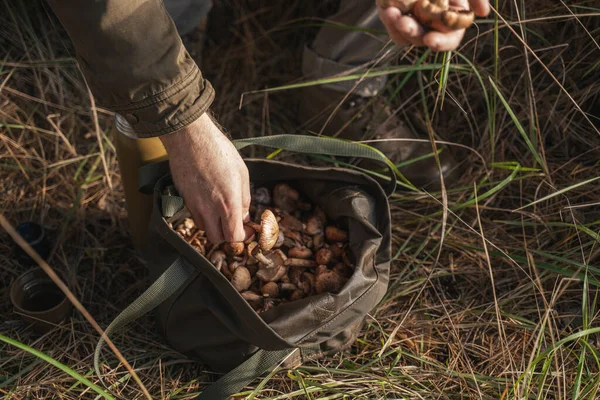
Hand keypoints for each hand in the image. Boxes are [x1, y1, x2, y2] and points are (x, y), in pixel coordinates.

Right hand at [160, 113, 250, 244]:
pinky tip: (209, 200)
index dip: (243, 237)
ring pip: (204, 228)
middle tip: (234, 223)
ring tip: (221, 209)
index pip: (234, 237)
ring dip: (214, 225)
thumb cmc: (219, 151)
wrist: (190, 139)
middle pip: (217, 238)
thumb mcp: (242, 173)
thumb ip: (244, 200)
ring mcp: (194, 206)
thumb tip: (244, 216)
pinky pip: (194, 216)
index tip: (247, 230)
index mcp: (229, 204)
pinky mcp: (184, 199)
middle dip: (227, 234)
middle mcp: (210, 210)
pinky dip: (203, 215)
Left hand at [377, 0, 490, 51]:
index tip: (430, 39)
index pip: (450, 39)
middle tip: (405, 23)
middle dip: (414, 33)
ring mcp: (417, 25)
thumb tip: (483, 12)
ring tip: (393, 14)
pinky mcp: (399, 22)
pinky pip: (394, 29)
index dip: (442, 43)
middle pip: (426, 39)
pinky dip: (390, 22)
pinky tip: (388, 11)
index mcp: (453, 20)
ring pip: (408, 37)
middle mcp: (435, 26)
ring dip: (400, 28)